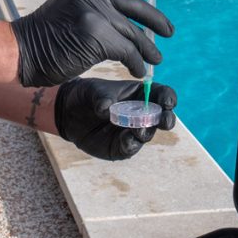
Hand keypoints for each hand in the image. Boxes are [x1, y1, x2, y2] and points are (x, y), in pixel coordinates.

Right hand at [10, 0, 172, 86]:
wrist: (22, 50)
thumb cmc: (45, 35)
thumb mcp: (69, 5)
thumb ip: (94, 4)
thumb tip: (129, 20)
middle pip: (136, 4)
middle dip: (156, 19)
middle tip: (169, 31)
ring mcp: (96, 13)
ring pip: (134, 33)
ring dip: (148, 48)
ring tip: (156, 58)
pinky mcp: (99, 37)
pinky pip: (128, 52)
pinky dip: (136, 63)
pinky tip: (138, 70)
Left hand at [54, 77, 176, 160]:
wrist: (69, 113)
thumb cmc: (87, 95)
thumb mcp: (93, 90)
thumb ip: (102, 97)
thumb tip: (107, 110)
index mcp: (141, 94)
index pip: (162, 94)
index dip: (168, 98)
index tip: (167, 102)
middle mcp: (142, 113)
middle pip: (162, 117)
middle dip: (167, 120)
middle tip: (164, 121)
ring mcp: (133, 131)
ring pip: (147, 134)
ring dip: (146, 132)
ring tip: (138, 130)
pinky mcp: (122, 146)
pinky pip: (131, 147)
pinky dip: (130, 144)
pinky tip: (125, 139)